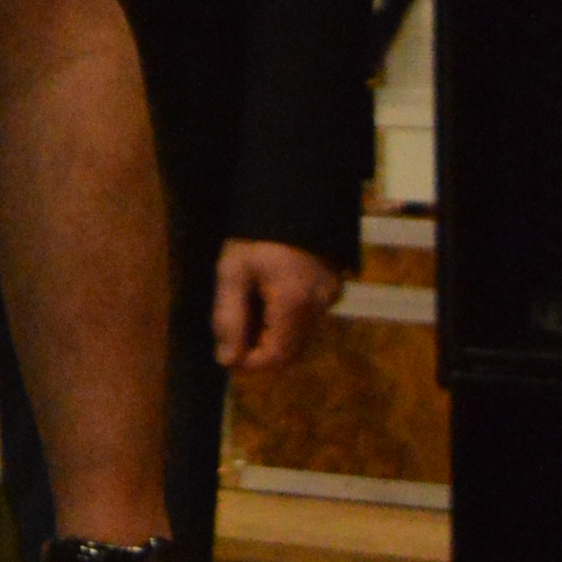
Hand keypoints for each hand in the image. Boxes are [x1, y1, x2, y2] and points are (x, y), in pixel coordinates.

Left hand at [214, 237, 340, 376]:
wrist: (291, 197)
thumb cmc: (255, 235)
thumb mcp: (232, 272)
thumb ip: (229, 317)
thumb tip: (228, 361)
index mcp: (294, 302)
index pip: (276, 356)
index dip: (251, 364)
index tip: (229, 356)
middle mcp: (320, 306)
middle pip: (292, 352)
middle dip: (262, 353)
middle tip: (236, 336)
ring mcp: (330, 298)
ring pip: (303, 339)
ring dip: (275, 339)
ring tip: (249, 313)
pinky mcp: (333, 290)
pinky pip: (310, 321)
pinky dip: (288, 324)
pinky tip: (268, 302)